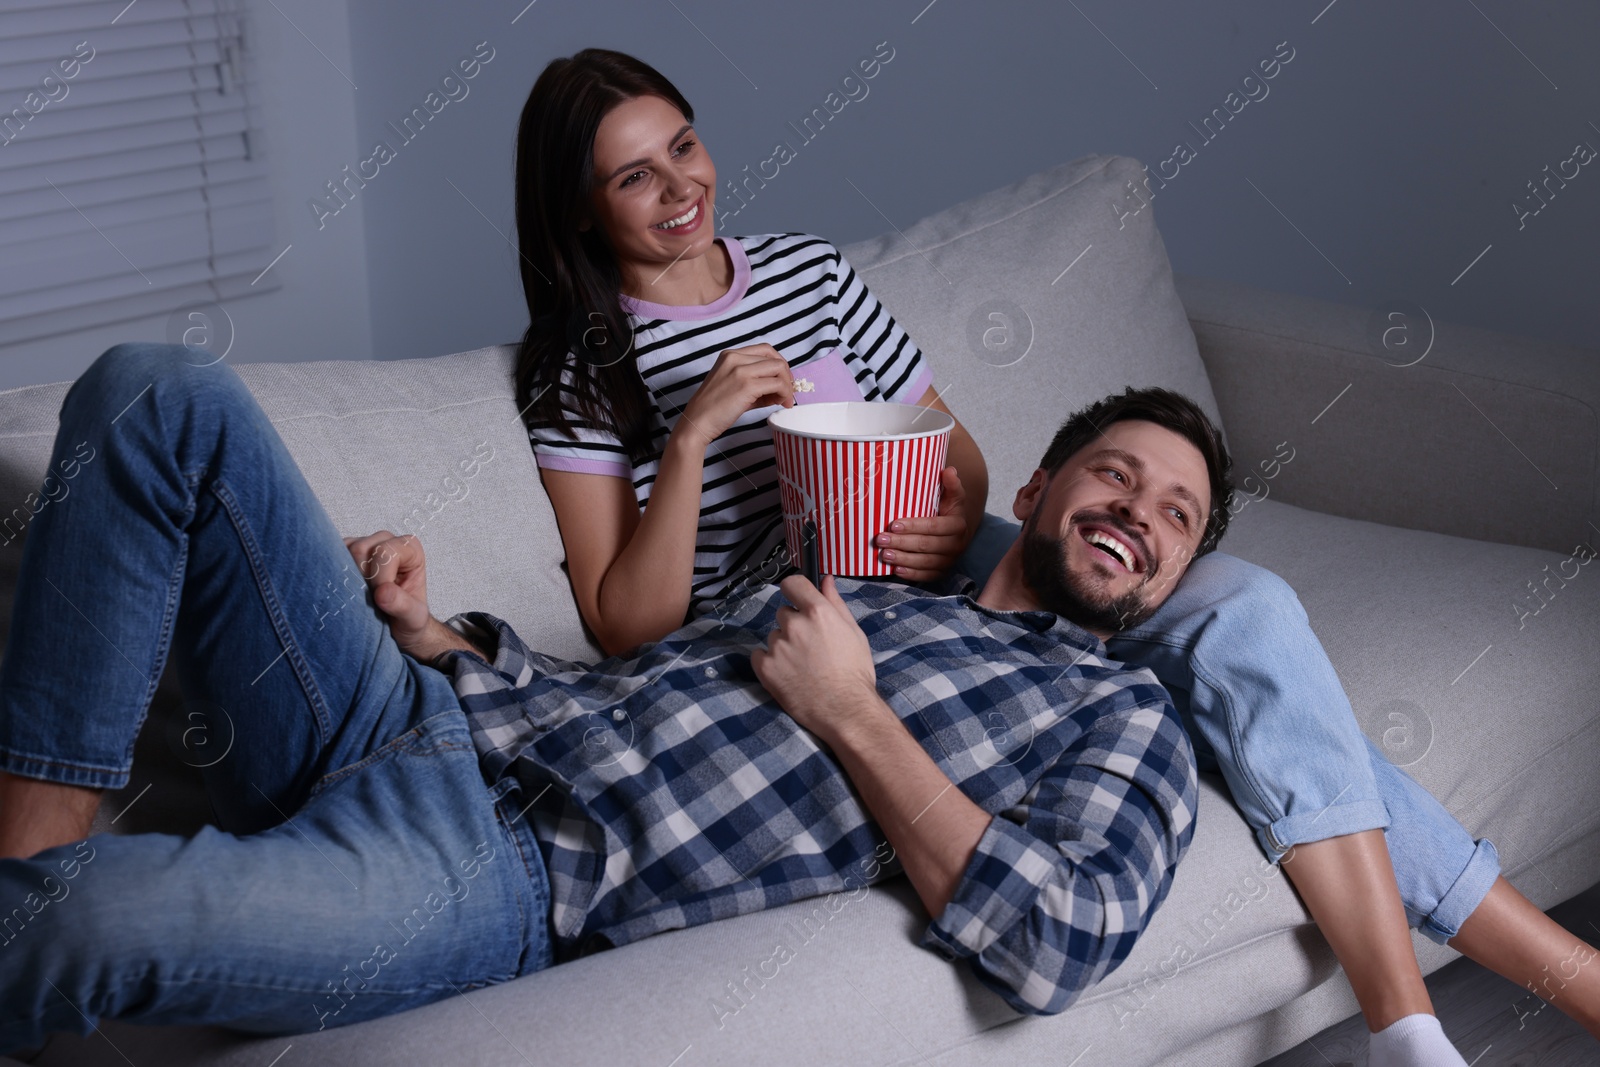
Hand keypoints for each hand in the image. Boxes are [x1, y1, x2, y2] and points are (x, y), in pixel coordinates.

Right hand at [344, 531, 433, 656]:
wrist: (398, 628)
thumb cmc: (409, 618)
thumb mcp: (413, 618)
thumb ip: (402, 605)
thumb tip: (383, 592)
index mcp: (410, 548)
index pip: (385, 552)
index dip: (379, 578)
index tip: (383, 598)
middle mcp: (387, 541)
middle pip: (361, 549)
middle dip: (363, 578)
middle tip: (371, 598)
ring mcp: (364, 545)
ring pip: (343, 552)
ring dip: (348, 577)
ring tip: (361, 595)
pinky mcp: (345, 554)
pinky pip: (331, 557)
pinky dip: (335, 575)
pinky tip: (347, 590)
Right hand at [676, 344, 794, 448]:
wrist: (697, 422)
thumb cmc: (713, 408)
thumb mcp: (734, 387)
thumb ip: (756, 384)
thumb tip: (780, 389)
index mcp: (730, 355)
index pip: (765, 350)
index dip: (778, 364)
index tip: (782, 379)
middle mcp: (735, 358)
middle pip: (774, 358)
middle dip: (786, 375)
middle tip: (787, 392)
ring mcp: (741, 370)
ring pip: (779, 369)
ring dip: (787, 385)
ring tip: (784, 401)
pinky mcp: (747, 385)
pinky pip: (777, 384)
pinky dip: (784, 393)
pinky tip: (781, 403)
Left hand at [750, 574, 878, 744]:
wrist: (846, 710)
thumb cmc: (854, 672)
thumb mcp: (853, 632)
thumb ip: (836, 603)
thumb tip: (826, 580)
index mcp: (818, 612)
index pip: (792, 583)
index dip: (795, 590)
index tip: (798, 599)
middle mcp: (795, 625)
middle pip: (784, 613)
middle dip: (794, 625)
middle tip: (810, 647)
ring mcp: (778, 647)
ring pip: (774, 636)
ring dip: (784, 646)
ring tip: (803, 667)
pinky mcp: (765, 668)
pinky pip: (759, 655)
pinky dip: (770, 662)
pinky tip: (788, 674)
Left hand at [875, 465, 967, 580]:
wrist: (955, 532)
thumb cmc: (947, 510)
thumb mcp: (952, 496)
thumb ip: (951, 485)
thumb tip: (949, 471)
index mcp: (958, 525)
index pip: (934, 526)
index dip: (914, 526)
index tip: (893, 524)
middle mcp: (956, 545)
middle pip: (926, 546)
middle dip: (902, 543)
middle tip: (880, 539)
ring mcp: (949, 561)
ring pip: (925, 562)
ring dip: (903, 559)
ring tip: (883, 554)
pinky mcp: (942, 573)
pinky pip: (926, 576)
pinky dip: (911, 574)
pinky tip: (896, 569)